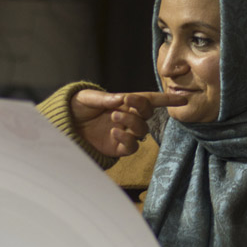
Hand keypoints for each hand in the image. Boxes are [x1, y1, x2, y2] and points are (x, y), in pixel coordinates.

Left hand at [70, 89, 184, 157]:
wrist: (64, 127)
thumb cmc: (76, 108)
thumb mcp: (87, 98)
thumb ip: (104, 98)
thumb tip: (121, 98)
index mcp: (124, 103)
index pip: (149, 100)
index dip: (166, 99)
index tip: (182, 98)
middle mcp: (128, 118)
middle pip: (147, 114)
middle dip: (140, 107)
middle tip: (126, 101)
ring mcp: (124, 133)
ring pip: (142, 130)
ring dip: (132, 122)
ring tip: (114, 117)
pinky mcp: (118, 148)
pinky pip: (131, 146)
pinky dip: (126, 138)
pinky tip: (114, 132)